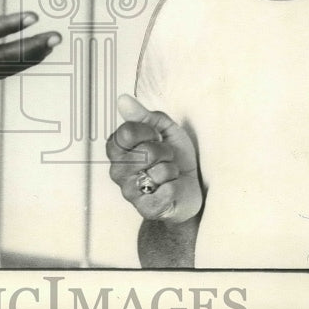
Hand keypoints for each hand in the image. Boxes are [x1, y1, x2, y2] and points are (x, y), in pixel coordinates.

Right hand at [106, 94, 201, 222]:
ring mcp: (129, 191)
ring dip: (171, 170)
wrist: (190, 188)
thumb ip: (144, 115)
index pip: (127, 132)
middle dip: (165, 152)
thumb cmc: (175, 157)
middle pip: (146, 152)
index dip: (148, 131)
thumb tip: (123, 100)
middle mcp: (118, 170)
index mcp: (118, 149)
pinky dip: (175, 187)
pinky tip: (169, 188)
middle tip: (165, 157)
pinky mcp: (145, 208)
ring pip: (158, 171)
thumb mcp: (164, 129)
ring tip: (168, 174)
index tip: (156, 136)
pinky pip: (166, 190)